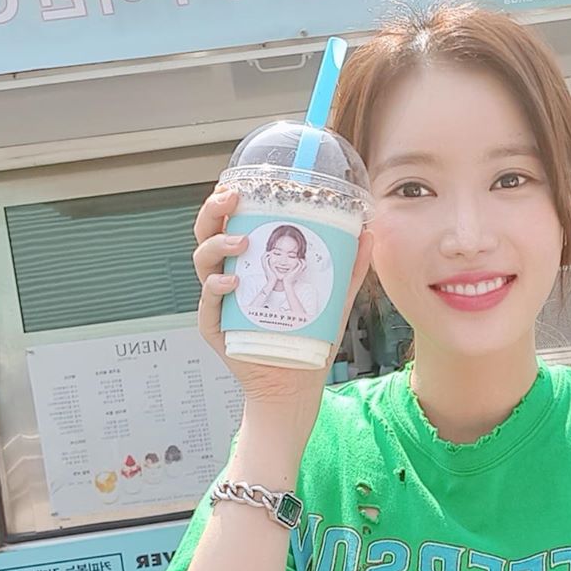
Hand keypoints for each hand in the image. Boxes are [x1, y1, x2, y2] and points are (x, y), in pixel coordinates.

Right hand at [192, 186, 373, 413]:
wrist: (295, 386)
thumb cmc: (308, 341)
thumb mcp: (334, 299)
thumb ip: (348, 268)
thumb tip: (367, 234)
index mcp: (251, 265)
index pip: (232, 225)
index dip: (228, 202)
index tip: (238, 184)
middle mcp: (229, 277)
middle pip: (208, 235)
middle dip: (213, 213)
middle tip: (230, 201)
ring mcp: (219, 302)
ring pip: (203, 264)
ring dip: (217, 246)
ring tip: (240, 243)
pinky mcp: (215, 328)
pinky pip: (206, 304)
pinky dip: (215, 290)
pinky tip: (229, 284)